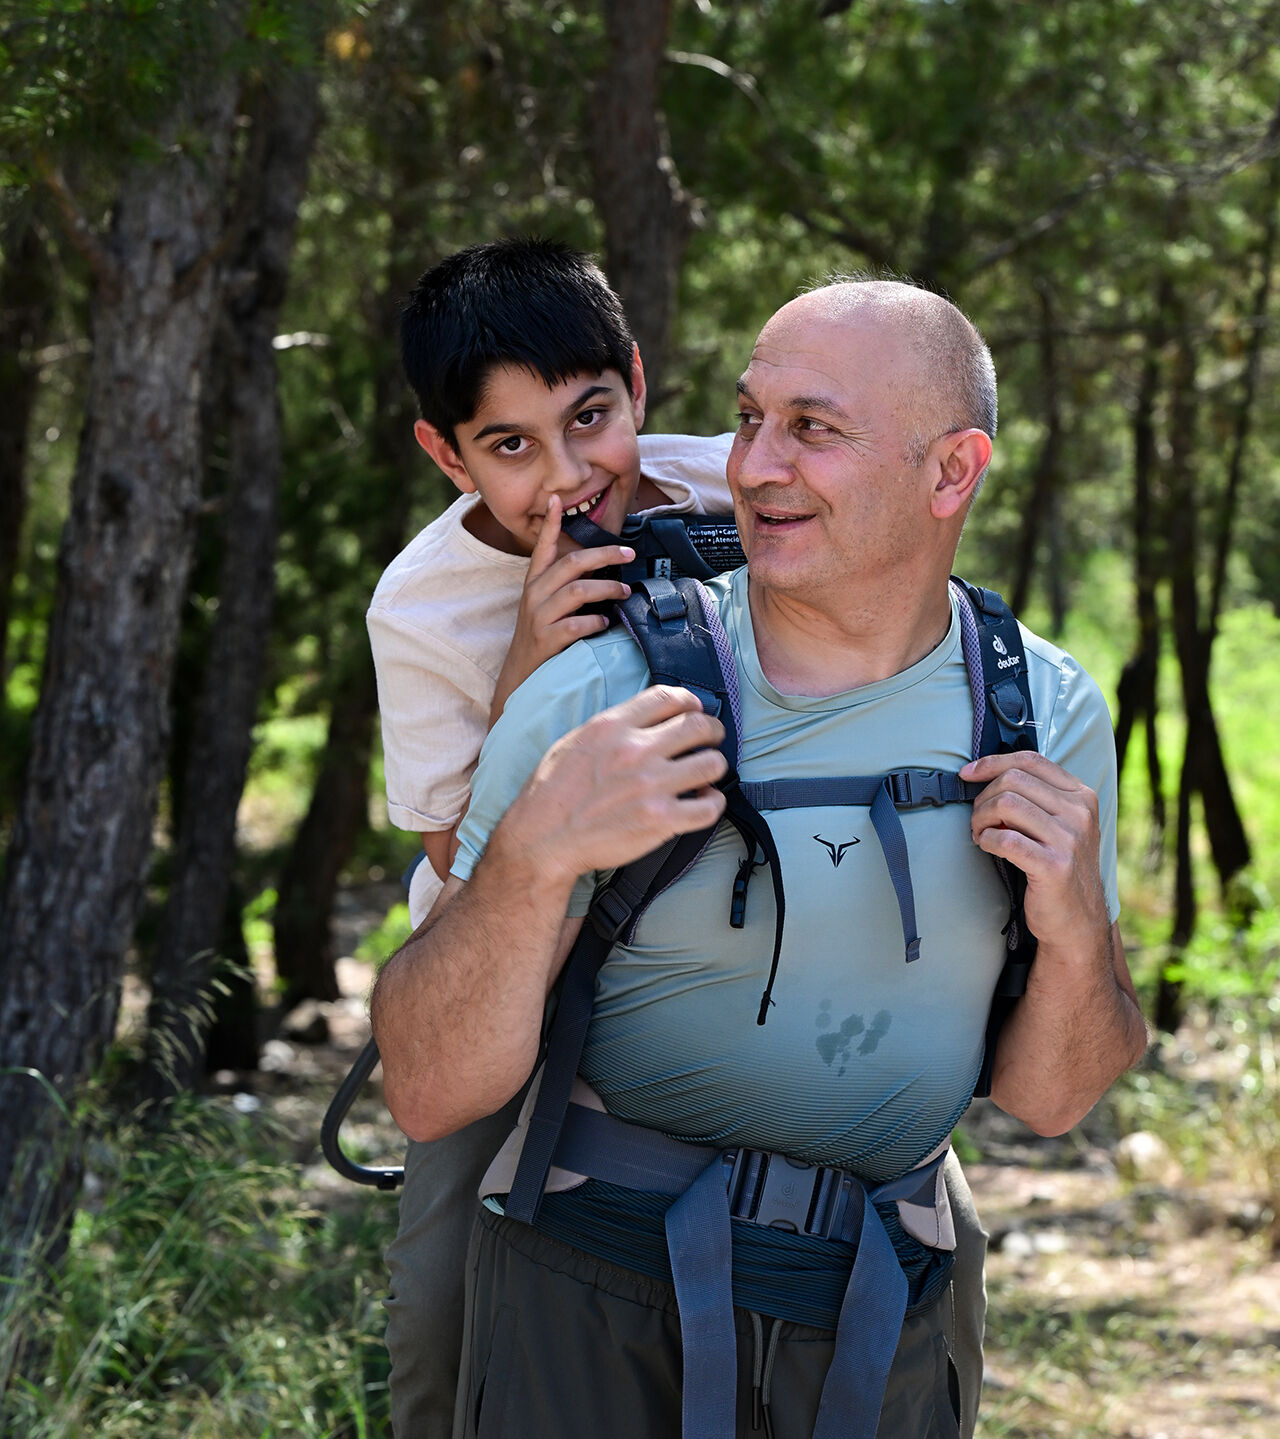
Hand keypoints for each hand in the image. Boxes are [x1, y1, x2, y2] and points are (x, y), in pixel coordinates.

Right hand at [490, 495, 635, 722]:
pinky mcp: (546, 640)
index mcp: (535, 583)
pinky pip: (575, 625)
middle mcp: (535, 595)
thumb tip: (602, 568)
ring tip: (624, 591)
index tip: (557, 500)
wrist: (521, 675)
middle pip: (571, 564)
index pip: (543, 547)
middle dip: (604, 554)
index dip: (550, 523)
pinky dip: (595, 622)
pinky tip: (605, 622)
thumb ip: (566, 585)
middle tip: (629, 552)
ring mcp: (539, 617)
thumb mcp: (547, 605)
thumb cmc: (543, 636)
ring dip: (606, 588)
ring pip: (577, 591)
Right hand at [496, 685, 728, 888]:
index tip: (694, 711)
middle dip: (713, 731)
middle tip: (711, 740)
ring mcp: (651, 786)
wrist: (542, 839)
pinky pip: (710, 807)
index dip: (690, 702)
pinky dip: (713, 803)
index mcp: (612, 726)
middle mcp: (635, 750)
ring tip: (704, 775)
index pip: (668, 697)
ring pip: (712, 764)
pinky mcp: (661, 820)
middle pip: (699, 726)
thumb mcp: (574, 741)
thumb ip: (612, 727)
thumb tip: (644, 719)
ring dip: (714, 767)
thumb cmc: (552, 793)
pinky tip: (702, 802)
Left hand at [960, 751, 1109, 946]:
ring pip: (1006, 805)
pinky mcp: (1054, 866)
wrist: (1078, 920)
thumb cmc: (1059, 868)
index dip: (992, 763)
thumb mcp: (1061, 825)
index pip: (1030, 760)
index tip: (967, 774)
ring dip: (980, 818)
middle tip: (977, 820)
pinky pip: (1005, 839)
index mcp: (1081, 796)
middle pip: (1013, 780)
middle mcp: (1079, 814)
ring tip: (979, 834)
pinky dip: (986, 839)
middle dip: (983, 797)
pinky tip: (987, 846)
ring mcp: (1070, 840)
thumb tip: (987, 774)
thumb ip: (1037, 798)